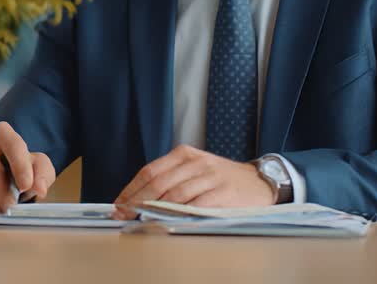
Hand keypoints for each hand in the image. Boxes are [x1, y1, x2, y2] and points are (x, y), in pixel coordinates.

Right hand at [0, 121, 55, 213]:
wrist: (2, 172)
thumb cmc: (20, 166)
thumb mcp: (38, 166)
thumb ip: (43, 174)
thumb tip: (39, 189)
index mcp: (3, 133)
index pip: (13, 145)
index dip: (20, 166)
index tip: (25, 186)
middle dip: (1, 189)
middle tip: (10, 205)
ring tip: (0, 207)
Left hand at [111, 145, 273, 219]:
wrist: (257, 182)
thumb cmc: (220, 178)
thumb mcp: (195, 168)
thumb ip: (171, 178)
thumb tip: (139, 198)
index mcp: (184, 153)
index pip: (150, 171)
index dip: (131, 189)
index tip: (119, 204)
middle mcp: (195, 162)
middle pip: (158, 183)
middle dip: (137, 201)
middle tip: (124, 215)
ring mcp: (209, 177)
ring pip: (174, 195)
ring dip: (154, 210)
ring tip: (140, 220)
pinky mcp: (221, 194)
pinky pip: (195, 206)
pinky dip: (178, 216)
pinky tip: (166, 223)